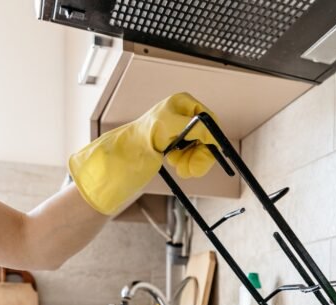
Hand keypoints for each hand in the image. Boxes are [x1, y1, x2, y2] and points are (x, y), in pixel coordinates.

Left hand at [68, 92, 218, 215]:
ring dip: (193, 160)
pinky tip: (174, 162)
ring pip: (201, 148)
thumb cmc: (138, 139)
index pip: (209, 120)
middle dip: (201, 154)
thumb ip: (196, 128)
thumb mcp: (169, 128)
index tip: (208, 154)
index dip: (211, 139)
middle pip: (207, 136)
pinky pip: (192, 155)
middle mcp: (183, 114)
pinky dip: (187, 162)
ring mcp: (180, 129)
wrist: (121, 157)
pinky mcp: (176, 144)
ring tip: (178, 166)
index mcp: (182, 103)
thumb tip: (215, 134)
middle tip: (192, 170)